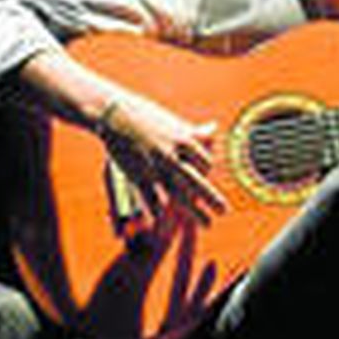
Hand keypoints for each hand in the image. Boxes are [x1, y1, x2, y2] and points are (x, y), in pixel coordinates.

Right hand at [96, 91, 228, 226]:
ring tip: (209, 224)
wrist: (114, 113)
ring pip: (179, 195)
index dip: (207, 171)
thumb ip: (193, 131)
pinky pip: (154, 199)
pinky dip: (161, 212)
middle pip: (197, 182)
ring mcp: (154, 167)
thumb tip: (213, 128)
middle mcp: (171, 155)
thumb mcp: (171, 122)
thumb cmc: (144, 115)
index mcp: (182, 140)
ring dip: (195, 212)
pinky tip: (169, 221)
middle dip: (212, 198)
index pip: (205, 162)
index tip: (205, 175)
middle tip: (224, 211)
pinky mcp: (138, 175)